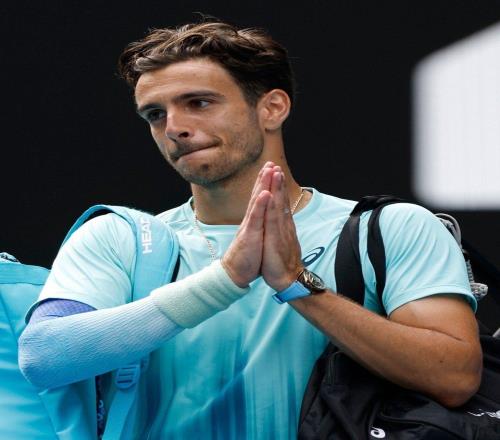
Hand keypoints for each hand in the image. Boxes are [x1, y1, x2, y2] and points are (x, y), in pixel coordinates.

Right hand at [221, 162, 273, 286]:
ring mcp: (249, 226)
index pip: (261, 199)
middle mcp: (251, 220)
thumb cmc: (248, 256)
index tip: (272, 170)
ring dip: (263, 185)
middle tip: (270, 162)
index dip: (266, 184)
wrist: (236, 273)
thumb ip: (259, 226)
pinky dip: (260, 205)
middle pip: (258, 195)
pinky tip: (264, 193)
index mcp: (255, 221)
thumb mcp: (256, 238)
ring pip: (257, 202)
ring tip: (268, 171)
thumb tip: (263, 219)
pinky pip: (255, 218)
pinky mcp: (249, 235)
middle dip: (264, 178)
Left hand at [261, 168, 303, 290]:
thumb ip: (282, 230)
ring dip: (276, 188)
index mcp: (282, 225)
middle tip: (274, 165)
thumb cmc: (283, 262)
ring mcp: (281, 230)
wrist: (288, 279)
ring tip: (275, 172)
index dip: (277, 187)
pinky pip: (273, 219)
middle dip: (277, 181)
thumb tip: (282, 222)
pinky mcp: (276, 238)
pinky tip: (269, 195)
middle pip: (280, 199)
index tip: (275, 172)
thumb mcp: (282, 242)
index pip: (280, 202)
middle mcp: (283, 224)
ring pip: (278, 205)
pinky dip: (271, 206)